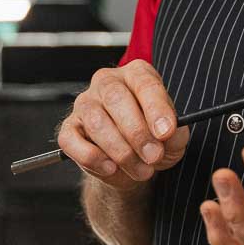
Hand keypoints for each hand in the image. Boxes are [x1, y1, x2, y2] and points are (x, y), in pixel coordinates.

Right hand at [57, 59, 190, 192]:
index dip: (156, 109)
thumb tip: (165, 135)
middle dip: (137, 133)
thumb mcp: (173, 137)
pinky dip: (92, 158)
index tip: (166, 132)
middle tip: (153, 156)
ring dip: (121, 152)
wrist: (130, 164)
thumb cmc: (152, 140)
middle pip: (116, 99)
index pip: (144, 84)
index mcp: (136, 74)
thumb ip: (174, 133)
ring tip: (140, 169)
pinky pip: (72, 141)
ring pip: (96, 122)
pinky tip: (111, 168)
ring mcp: (84, 104)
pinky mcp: (69, 128)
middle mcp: (107, 83)